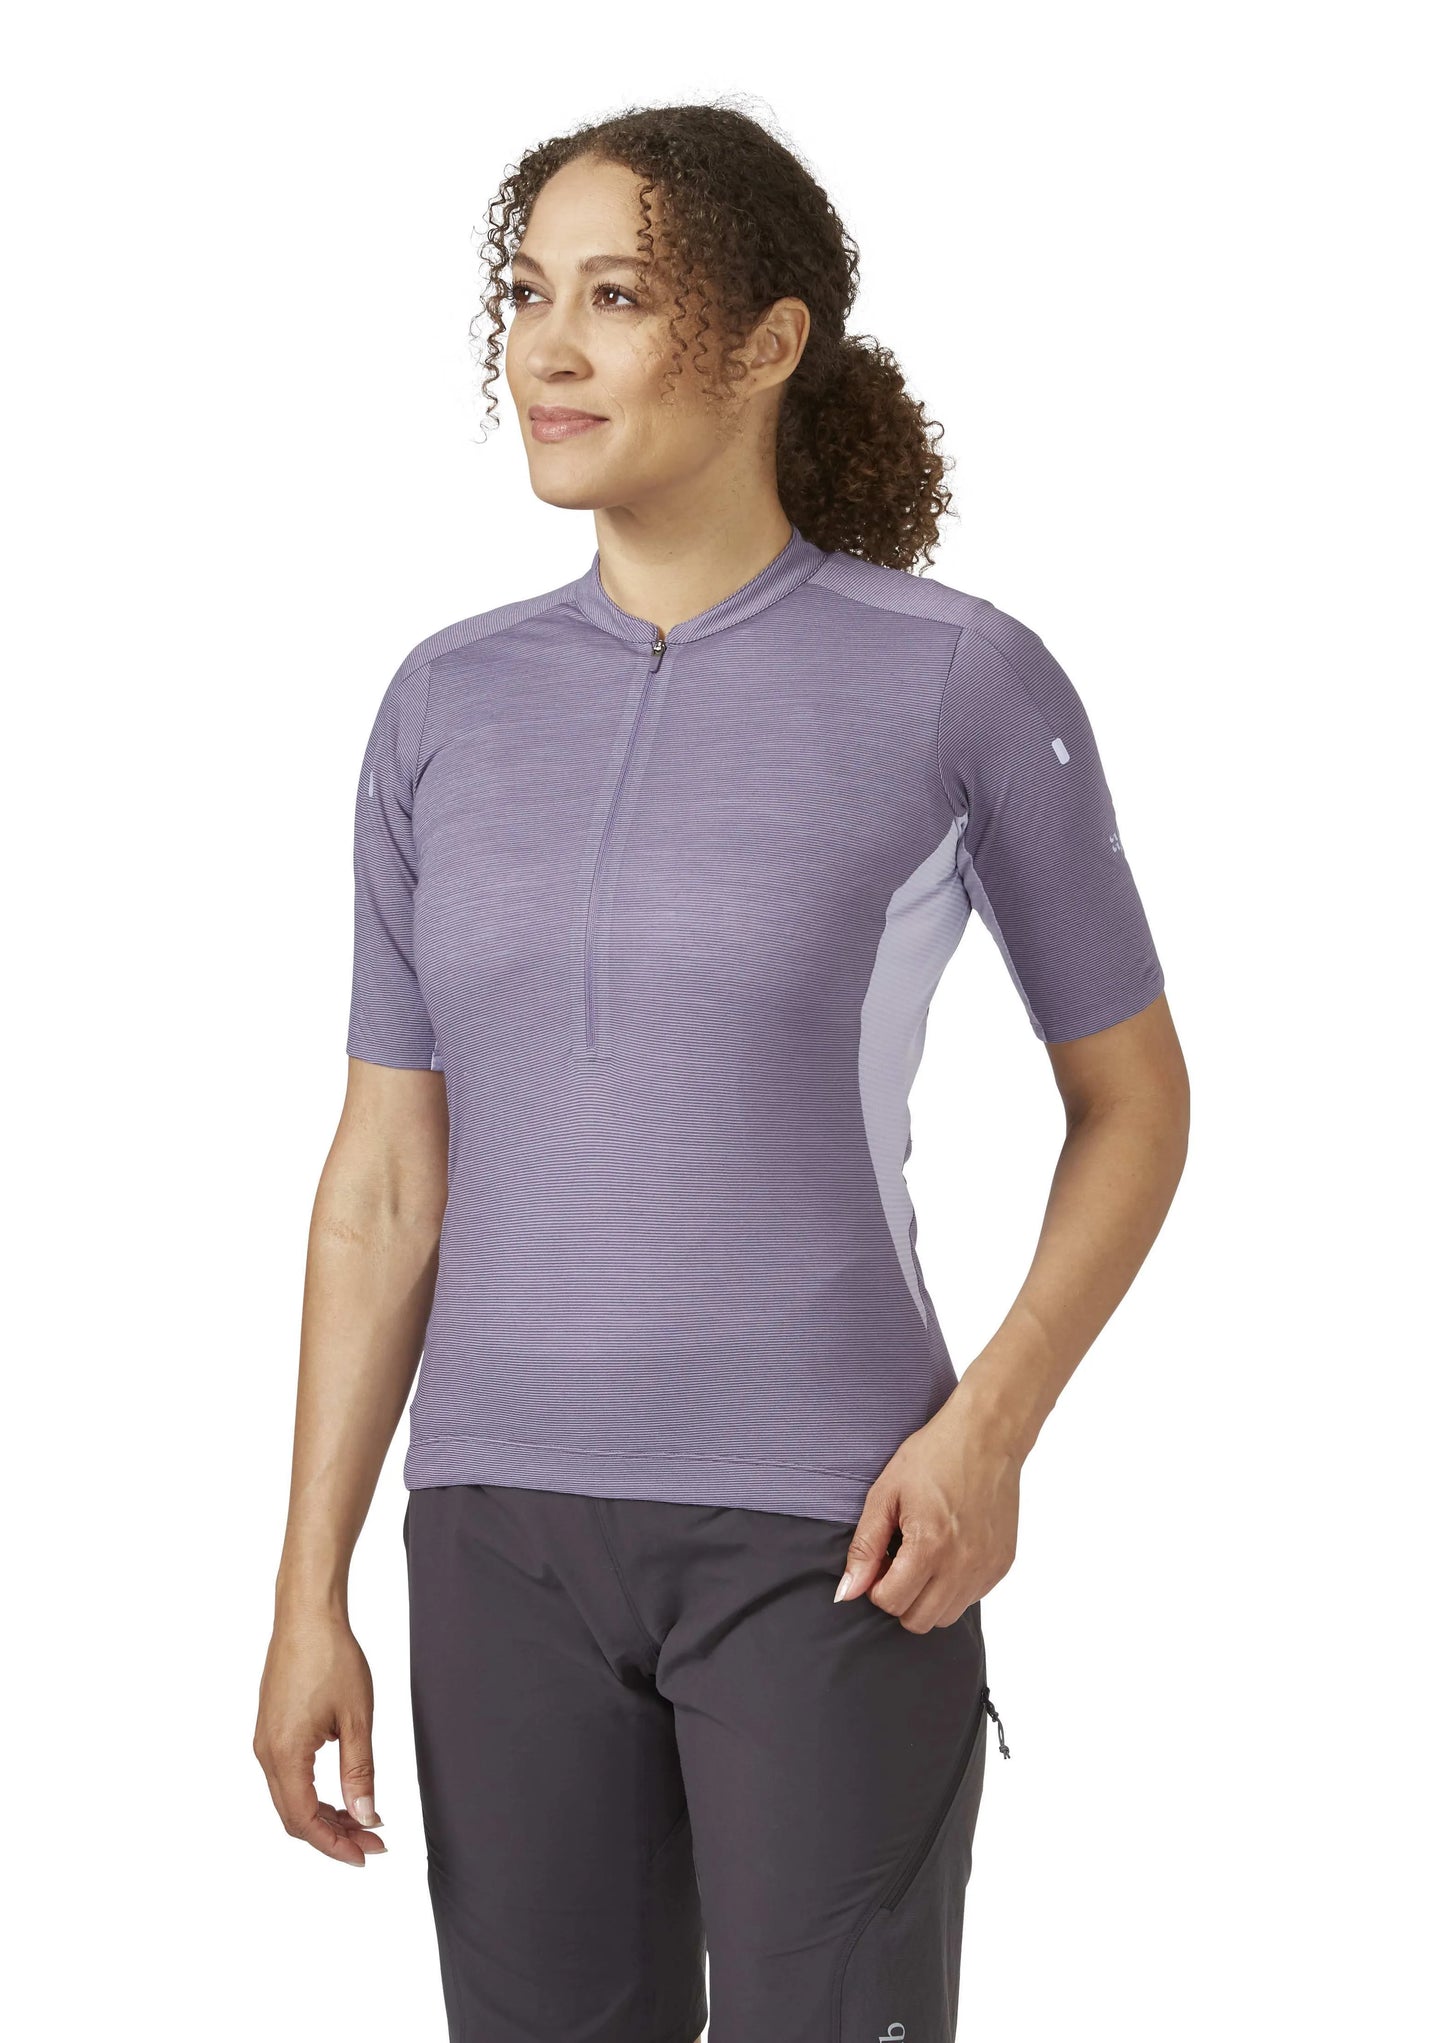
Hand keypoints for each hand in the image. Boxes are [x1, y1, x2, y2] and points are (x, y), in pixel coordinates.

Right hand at [254, 1610, 387, 1865]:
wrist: (306, 1614)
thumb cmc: (332, 1657)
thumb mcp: (356, 1718)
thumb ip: (359, 1772)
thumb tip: (365, 1816)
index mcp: (284, 1754)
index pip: (304, 1821)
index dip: (335, 1845)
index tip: (366, 1856)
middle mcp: (266, 1752)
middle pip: (293, 1816)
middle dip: (332, 1835)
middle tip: (372, 1842)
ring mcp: (265, 1740)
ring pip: (289, 1797)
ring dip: (323, 1816)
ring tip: (362, 1820)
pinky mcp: (271, 1728)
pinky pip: (287, 1776)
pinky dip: (313, 1792)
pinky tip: (340, 1792)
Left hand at [834, 1399, 1021, 1632]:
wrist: (987, 1435)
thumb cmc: (933, 1456)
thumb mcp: (885, 1493)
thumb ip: (865, 1547)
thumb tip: (847, 1592)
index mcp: (930, 1547)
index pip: (890, 1603)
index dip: (875, 1585)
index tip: (880, 1559)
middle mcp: (962, 1566)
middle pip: (918, 1621)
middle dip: (900, 1597)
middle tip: (899, 1560)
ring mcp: (987, 1568)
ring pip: (946, 1617)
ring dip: (927, 1597)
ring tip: (924, 1557)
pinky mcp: (1003, 1565)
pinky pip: (971, 1598)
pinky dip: (954, 1587)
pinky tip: (949, 1551)